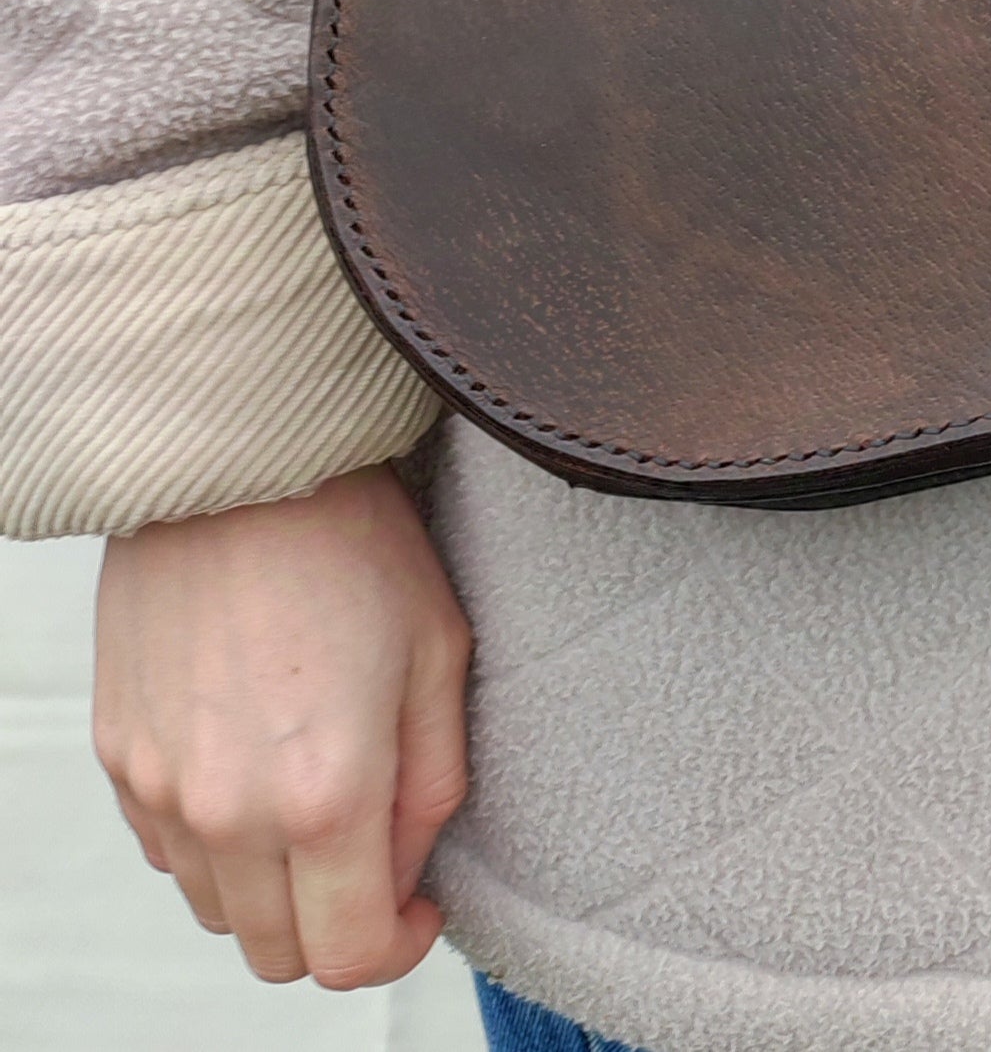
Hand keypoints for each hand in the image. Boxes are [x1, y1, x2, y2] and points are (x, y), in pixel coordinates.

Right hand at [93, 462, 470, 988]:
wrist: (242, 463)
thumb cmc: (354, 543)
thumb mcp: (439, 657)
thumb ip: (433, 788)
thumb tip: (409, 871)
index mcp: (325, 795)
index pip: (348, 957)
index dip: (396, 946)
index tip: (419, 902)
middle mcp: (228, 811)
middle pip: (276, 953)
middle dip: (334, 922)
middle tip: (374, 848)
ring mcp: (161, 787)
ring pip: (218, 908)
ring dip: (271, 884)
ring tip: (315, 789)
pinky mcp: (120, 752)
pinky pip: (168, 847)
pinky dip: (215, 837)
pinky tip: (256, 757)